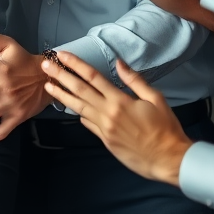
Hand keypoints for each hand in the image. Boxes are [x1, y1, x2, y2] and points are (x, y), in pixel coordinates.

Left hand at [42, 51, 192, 185]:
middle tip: (45, 65)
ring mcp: (104, 128)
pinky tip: (70, 107)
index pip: (92, 77)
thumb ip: (134, 80)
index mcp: (119, 101)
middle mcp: (107, 113)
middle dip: (61, 76)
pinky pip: (87, 123)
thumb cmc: (165, 127)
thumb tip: (118, 62)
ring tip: (47, 86)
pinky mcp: (104, 140)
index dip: (75, 64)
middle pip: (79, 90)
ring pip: (78, 108)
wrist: (167, 159)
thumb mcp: (155, 98)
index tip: (62, 55)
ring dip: (62, 95)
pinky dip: (78, 113)